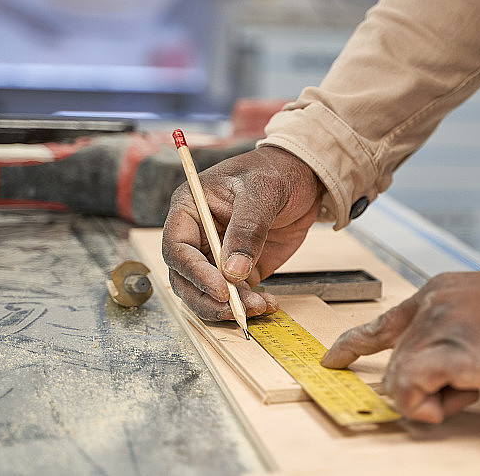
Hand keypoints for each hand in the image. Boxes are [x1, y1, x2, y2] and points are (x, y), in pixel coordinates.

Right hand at [162, 146, 323, 319]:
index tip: (220, 288)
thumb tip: (233, 271)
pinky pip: (236, 295)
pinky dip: (249, 305)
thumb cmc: (274, 171)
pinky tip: (268, 304)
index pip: (177, 248)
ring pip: (208, 293)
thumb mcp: (261, 193)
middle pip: (186, 279)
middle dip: (209, 299)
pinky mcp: (241, 269)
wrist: (302, 176)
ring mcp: (218, 255)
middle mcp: (198, 236)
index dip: (194, 272)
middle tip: (236, 309)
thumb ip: (247, 230)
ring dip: (229, 307)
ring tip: (259, 306)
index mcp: (190, 210)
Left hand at [321, 270, 479, 422]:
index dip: (354, 344)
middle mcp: (430, 305)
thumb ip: (457, 330)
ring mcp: (436, 327)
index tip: (332, 359)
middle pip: (396, 363)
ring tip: (473, 385)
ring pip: (401, 380)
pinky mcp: (445, 353)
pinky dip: (431, 407)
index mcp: (438, 291)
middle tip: (466, 386)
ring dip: (436, 398)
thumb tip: (440, 369)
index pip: (383, 321)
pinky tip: (462, 396)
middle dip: (425, 386)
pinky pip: (410, 392)